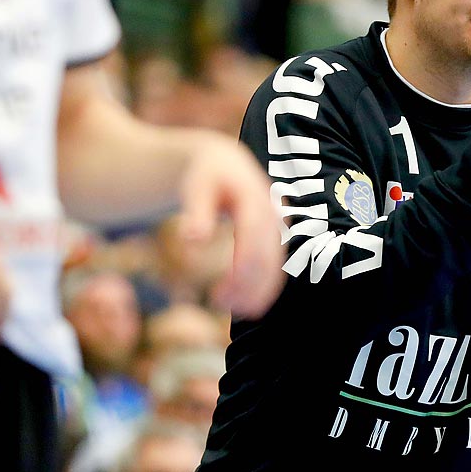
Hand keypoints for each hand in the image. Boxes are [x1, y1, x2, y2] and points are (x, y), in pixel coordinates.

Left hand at [176, 136, 283, 317]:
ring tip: (232, 309)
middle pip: (268, 256)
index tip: (220, 293)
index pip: (254, 237)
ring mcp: (277, 226)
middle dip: (249, 285)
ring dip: (258, 291)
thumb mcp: (196, 187)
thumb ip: (196, 212)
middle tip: (219, 304)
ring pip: (275, 265)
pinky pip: (274, 266)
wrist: (225, 162)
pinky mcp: (275, 237)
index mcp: (254, 197)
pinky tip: (244, 303)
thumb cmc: (206, 175)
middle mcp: (272, 213)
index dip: (241, 267)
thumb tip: (193, 240)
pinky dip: (262, 287)